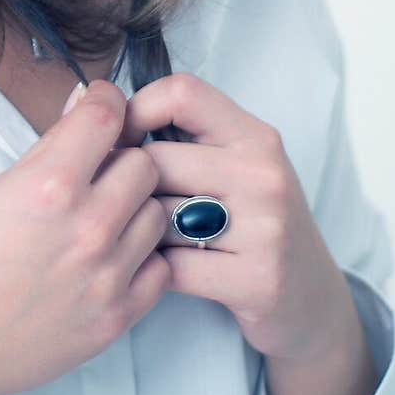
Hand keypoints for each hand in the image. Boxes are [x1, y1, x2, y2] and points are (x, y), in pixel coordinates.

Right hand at [0, 81, 169, 394]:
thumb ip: (49, 148)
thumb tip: (86, 105)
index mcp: (49, 187)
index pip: (108, 115)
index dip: (104, 102)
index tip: (100, 107)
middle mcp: (87, 228)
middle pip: (144, 163)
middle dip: (122, 158)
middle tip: (98, 171)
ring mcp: (107, 276)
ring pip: (157, 213)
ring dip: (134, 208)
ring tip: (102, 218)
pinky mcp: (117, 317)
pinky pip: (159, 268)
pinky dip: (140, 258)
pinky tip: (109, 257)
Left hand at [121, 73, 358, 363]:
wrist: (313, 301)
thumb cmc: (252, 222)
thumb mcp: (233, 164)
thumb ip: (175, 132)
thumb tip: (80, 97)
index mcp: (255, 136)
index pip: (180, 93)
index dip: (135, 111)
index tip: (122, 141)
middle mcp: (264, 174)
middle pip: (154, 161)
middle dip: (127, 186)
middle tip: (123, 205)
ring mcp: (266, 228)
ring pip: (157, 215)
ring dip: (138, 232)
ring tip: (148, 240)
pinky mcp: (257, 280)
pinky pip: (171, 267)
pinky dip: (154, 271)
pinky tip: (164, 271)